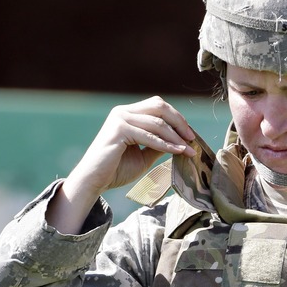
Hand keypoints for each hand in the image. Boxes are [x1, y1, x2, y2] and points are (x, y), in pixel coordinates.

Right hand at [48, 97, 196, 232]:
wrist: (94, 180)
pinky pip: (149, 136)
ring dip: (176, 137)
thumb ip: (159, 144)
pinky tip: (178, 151)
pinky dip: (166, 144)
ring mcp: (120, 118)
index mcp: (128, 113)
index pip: (158, 106)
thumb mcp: (144, 155)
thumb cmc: (116, 169)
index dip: (176, 118)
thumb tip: (180, 142)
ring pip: (157, 123)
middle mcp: (123, 112)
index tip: (190, 135)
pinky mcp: (119, 130)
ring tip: (189, 149)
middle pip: (159, 107)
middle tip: (192, 138)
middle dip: (179, 122)